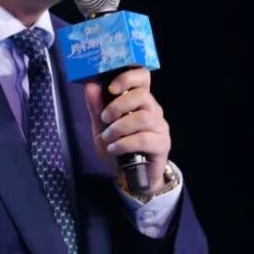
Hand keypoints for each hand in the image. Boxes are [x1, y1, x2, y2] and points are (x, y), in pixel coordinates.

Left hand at [83, 69, 170, 193]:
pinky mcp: (162, 144)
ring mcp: (160, 127)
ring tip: (107, 138)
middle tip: (105, 119)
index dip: (128, 77)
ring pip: (143, 118)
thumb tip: (90, 85)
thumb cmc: (118, 147)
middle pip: (142, 96)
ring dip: (120, 127)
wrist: (129, 176)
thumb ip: (97, 107)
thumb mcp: (101, 127)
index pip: (142, 77)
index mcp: (139, 100)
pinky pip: (144, 139)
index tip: (111, 88)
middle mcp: (153, 109)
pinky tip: (114, 149)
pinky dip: (125, 143)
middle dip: (118, 106)